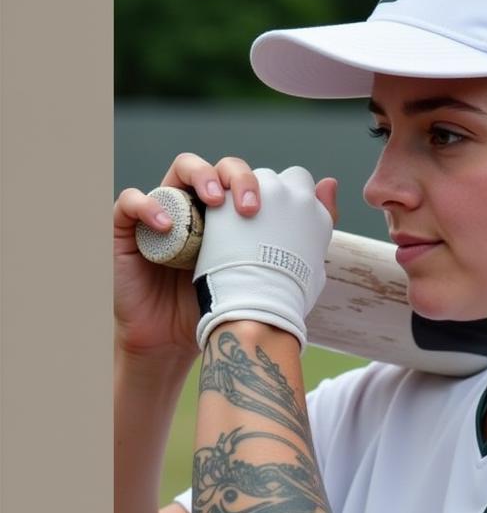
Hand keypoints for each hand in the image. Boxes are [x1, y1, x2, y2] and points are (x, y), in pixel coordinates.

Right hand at [114, 153, 336, 358]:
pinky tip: (166, 225)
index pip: (246, 178)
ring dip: (199, 174)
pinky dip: (146, 205)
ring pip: (178, 170)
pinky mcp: (129, 231)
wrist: (187, 345)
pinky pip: (130, 202)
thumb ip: (302, 230)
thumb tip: (331, 184)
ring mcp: (166, 213)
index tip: (280, 207)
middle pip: (217, 167)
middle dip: (237, 176)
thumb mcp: (273, 270)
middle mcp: (201, 206)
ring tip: (214, 199)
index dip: (263, 180)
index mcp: (231, 214)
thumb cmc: (231, 308)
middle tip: (250, 207)